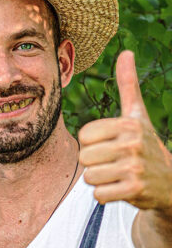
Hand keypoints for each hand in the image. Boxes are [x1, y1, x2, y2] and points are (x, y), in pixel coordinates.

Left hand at [79, 50, 171, 210]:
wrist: (170, 181)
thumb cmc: (144, 144)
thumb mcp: (137, 115)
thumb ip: (128, 85)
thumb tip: (126, 52)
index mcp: (128, 124)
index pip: (84, 137)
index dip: (92, 144)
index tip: (110, 145)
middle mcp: (132, 143)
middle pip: (84, 158)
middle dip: (95, 164)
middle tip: (114, 163)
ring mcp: (134, 166)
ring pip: (89, 177)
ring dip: (100, 180)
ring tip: (117, 175)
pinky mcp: (134, 189)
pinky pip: (99, 195)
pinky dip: (105, 195)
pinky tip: (120, 188)